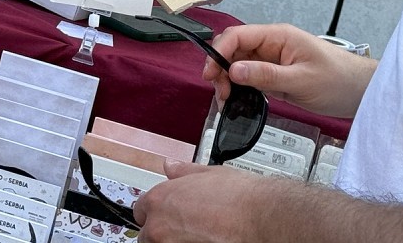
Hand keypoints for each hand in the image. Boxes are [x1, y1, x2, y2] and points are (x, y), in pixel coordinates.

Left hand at [135, 160, 263, 242]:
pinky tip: (205, 241)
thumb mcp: (207, 173)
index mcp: (159, 200)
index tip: (169, 216)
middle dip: (163, 232)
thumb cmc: (239, 199)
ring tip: (199, 236)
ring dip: (174, 241)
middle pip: (147, 234)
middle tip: (188, 229)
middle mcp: (158, 226)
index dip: (157, 213)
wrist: (261, 218)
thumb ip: (182, 172)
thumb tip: (171, 167)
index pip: (141, 210)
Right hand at [204, 24, 376, 119]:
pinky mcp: (276, 75)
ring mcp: (273, 60)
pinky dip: (239, 87)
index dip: (219, 52)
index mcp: (278, 36)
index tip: (210, 73)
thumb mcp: (301, 80)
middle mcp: (272, 45)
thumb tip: (233, 71)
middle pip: (234, 49)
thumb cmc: (338, 80)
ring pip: (238, 64)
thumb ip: (266, 75)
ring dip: (227, 80)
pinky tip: (237, 100)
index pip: (238, 36)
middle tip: (221, 93)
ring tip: (227, 100)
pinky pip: (250, 77)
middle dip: (220, 68)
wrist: (360, 92)